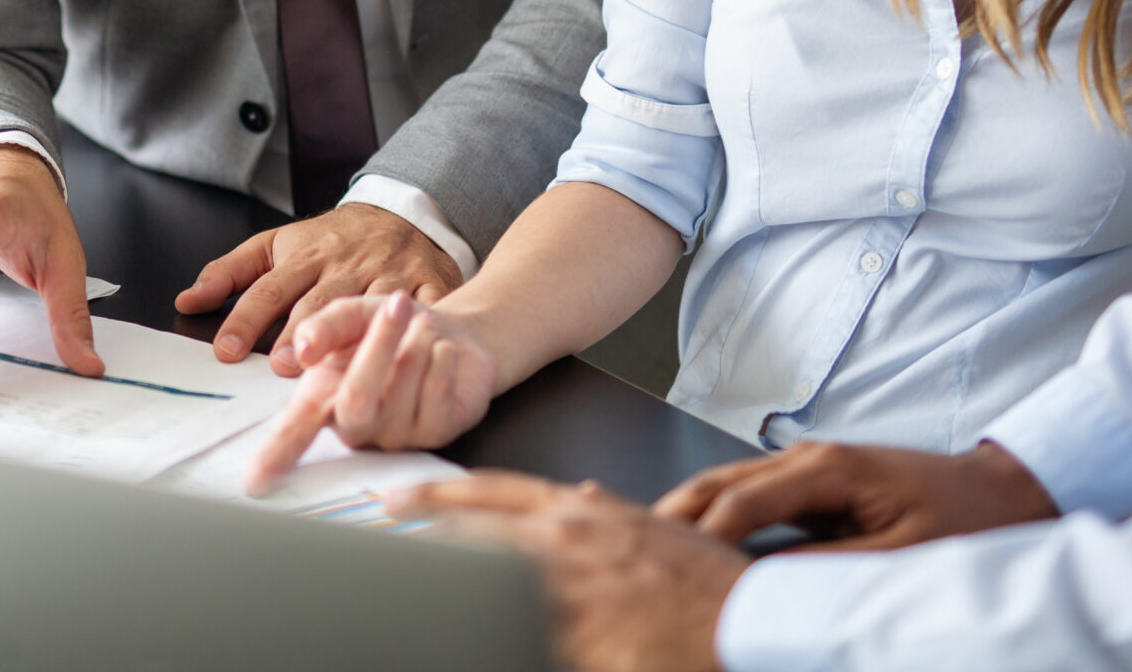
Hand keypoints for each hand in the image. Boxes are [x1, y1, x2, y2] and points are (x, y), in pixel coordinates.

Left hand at [175, 202, 457, 373]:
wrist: (402, 212)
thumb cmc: (333, 240)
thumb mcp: (278, 244)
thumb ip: (231, 272)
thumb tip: (186, 302)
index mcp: (307, 255)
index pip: (270, 288)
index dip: (248, 319)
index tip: (226, 349)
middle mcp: (346, 265)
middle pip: (318, 302)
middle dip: (300, 334)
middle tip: (282, 366)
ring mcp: (389, 274)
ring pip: (367, 307)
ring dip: (351, 339)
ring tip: (332, 371)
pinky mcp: (429, 282)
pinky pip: (425, 308)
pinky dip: (417, 330)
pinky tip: (406, 353)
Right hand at [243, 290, 496, 492]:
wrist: (447, 330)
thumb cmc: (389, 328)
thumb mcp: (350, 316)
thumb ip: (324, 326)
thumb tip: (304, 349)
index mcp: (324, 399)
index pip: (294, 432)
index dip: (274, 455)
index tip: (254, 481)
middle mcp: (356, 425)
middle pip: (356, 398)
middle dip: (378, 345)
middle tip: (397, 305)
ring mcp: (396, 435)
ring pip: (402, 392)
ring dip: (417, 345)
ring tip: (424, 324)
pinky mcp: (437, 433)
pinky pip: (437, 397)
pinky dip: (441, 361)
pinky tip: (442, 349)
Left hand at [397, 472, 743, 671]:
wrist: (750, 614)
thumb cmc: (708, 579)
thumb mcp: (652, 526)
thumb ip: (605, 513)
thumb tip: (578, 495)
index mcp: (584, 514)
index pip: (493, 492)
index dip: (438, 495)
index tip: (399, 497)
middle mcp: (570, 543)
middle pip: (473, 531)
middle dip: (422, 532)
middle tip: (380, 533)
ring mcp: (573, 592)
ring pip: (486, 583)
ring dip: (448, 588)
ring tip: (411, 593)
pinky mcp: (581, 639)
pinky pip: (520, 636)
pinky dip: (492, 634)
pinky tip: (464, 639)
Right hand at [654, 439, 1056, 551]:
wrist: (1005, 493)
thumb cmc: (965, 523)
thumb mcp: (900, 557)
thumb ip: (830, 569)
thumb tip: (764, 587)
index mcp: (826, 467)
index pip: (740, 501)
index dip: (700, 538)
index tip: (667, 572)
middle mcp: (808, 457)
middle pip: (718, 482)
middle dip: (671, 515)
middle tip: (628, 550)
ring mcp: (809, 466)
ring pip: (727, 486)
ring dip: (687, 515)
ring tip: (646, 549)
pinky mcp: (814, 483)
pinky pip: (751, 498)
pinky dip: (716, 518)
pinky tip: (695, 543)